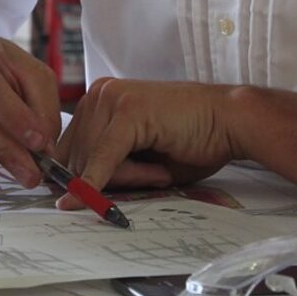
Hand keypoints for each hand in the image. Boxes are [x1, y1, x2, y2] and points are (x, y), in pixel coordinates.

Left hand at [55, 78, 240, 205]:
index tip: (77, 203)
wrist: (229, 122)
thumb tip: (68, 198)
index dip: (76, 179)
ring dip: (122, 179)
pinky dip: (95, 182)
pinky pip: (103, 158)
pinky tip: (86, 200)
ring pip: (89, 160)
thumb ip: (104, 170)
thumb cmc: (190, 141)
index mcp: (99, 99)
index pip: (67, 149)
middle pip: (74, 157)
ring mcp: (112, 98)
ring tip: (161, 169)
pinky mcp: (128, 112)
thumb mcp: (137, 160)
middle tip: (153, 176)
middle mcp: (99, 93)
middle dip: (105, 180)